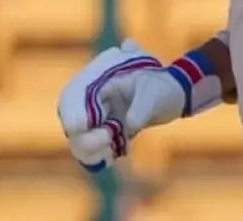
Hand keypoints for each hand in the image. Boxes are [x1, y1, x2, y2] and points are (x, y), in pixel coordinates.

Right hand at [56, 40, 215, 171]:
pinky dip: (97, 157)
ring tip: (113, 150)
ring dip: (91, 150)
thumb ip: (140, 109)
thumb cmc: (161, 89)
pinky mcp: (104, 136)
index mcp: (98, 86)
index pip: (71, 99)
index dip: (72, 114)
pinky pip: (90, 152)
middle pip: (71, 124)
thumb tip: (128, 126)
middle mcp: (91, 104)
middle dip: (85, 137)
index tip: (81, 126)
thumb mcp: (153, 94)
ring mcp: (96, 121)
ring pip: (78, 142)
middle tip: (108, 139)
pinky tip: (112, 156)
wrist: (172, 96)